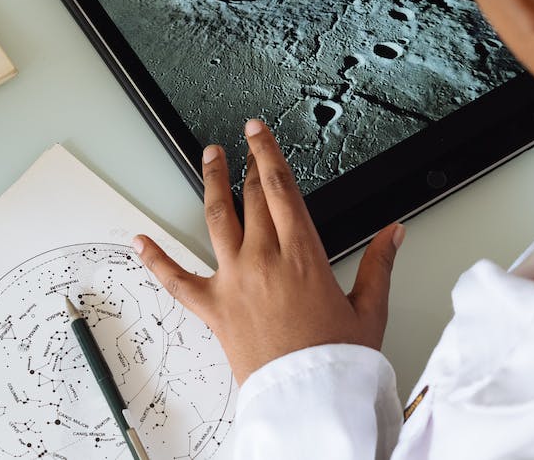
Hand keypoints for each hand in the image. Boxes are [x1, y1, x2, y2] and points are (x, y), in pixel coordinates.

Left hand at [134, 119, 404, 383]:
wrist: (308, 400)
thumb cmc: (336, 359)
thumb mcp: (369, 309)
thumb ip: (379, 264)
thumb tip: (394, 232)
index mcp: (302, 254)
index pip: (280, 187)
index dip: (267, 153)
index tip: (258, 132)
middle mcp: (263, 260)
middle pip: (251, 197)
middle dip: (247, 166)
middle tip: (243, 144)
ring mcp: (234, 281)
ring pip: (216, 219)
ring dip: (210, 183)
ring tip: (209, 159)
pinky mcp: (214, 308)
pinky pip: (177, 280)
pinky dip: (156, 259)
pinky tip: (140, 241)